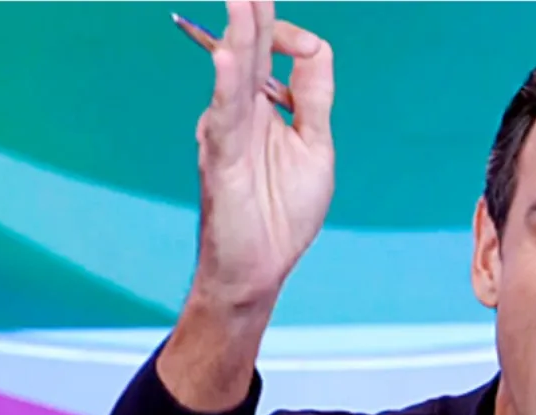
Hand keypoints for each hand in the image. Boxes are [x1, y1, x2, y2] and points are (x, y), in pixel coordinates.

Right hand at [192, 1, 334, 310]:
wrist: (261, 268)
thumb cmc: (283, 212)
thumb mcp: (314, 145)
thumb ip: (313, 98)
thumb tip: (314, 47)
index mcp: (264, 105)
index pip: (276, 49)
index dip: (293, 38)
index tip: (304, 50)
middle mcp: (241, 111)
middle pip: (249, 47)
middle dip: (252, 9)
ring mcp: (228, 132)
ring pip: (234, 72)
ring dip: (240, 33)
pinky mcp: (221, 160)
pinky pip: (225, 118)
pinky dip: (227, 86)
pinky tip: (228, 58)